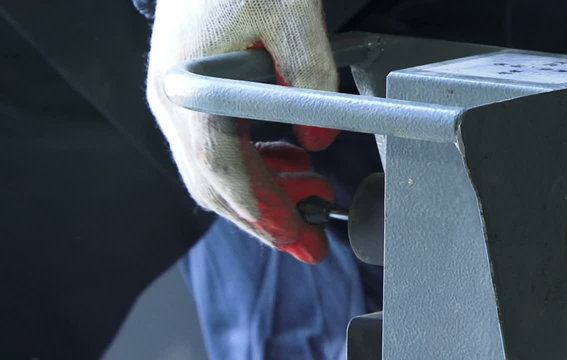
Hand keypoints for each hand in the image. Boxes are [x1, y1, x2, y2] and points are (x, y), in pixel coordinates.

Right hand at [146, 0, 339, 262]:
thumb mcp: (292, 13)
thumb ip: (310, 74)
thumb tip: (318, 139)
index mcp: (192, 90)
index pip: (223, 171)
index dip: (262, 211)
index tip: (296, 236)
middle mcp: (175, 104)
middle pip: (216, 184)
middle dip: (265, 219)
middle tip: (309, 241)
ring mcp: (178, 102)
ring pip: (217, 171)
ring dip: (263, 194)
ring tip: (311, 199)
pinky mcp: (191, 96)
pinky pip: (217, 147)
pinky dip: (254, 165)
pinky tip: (288, 161)